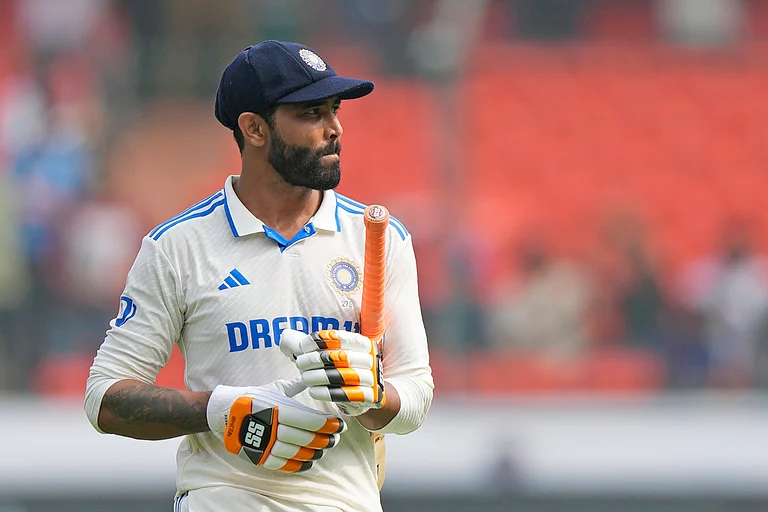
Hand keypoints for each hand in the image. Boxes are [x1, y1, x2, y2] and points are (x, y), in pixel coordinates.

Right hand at [206, 378, 345, 471]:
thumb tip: (312, 377)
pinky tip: (309, 462)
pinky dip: (298, 465)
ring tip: (324, 449)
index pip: (310, 420)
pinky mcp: (259, 455)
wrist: (224, 412)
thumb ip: (294, 386)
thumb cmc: (253, 398)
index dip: (328, 425)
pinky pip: (282, 464)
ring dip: (315, 453)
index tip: (339, 425)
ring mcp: (265, 443)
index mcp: (278, 408)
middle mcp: (272, 426)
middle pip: (306, 438)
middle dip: (325, 439)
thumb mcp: (274, 387)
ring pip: (297, 453)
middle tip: (335, 438)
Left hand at [280, 329, 384, 415]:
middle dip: (316, 360)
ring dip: (319, 377)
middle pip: (341, 357)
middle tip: (300, 363)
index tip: (304, 345)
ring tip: (305, 378)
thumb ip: (320, 346)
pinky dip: (327, 392)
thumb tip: (290, 339)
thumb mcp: (341, 353)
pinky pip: (346, 394)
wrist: (370, 391)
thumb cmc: (348, 369)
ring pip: (343, 376)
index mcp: (365, 344)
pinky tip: (313, 391)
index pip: (343, 338)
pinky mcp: (370, 396)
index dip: (322, 341)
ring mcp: (373, 378)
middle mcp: (372, 359)